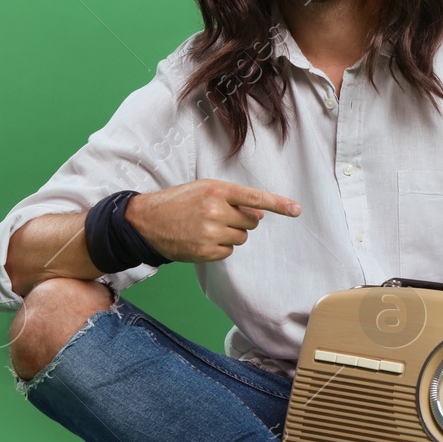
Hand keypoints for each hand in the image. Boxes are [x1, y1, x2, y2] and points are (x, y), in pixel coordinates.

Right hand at [124, 179, 299, 263]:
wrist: (146, 221)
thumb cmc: (179, 202)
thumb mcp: (204, 189)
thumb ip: (234, 198)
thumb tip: (259, 214)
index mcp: (217, 190)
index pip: (255, 198)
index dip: (279, 205)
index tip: (296, 210)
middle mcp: (215, 210)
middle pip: (251, 222)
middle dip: (242, 221)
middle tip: (219, 216)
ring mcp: (210, 232)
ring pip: (241, 238)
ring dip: (231, 235)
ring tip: (207, 227)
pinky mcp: (205, 251)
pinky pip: (228, 252)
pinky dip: (220, 248)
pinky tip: (202, 240)